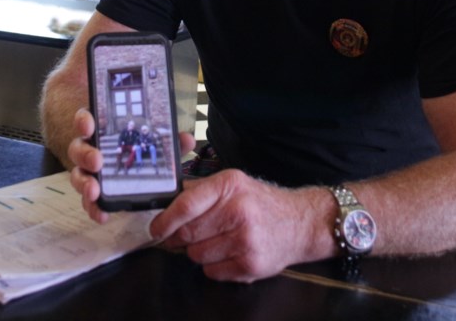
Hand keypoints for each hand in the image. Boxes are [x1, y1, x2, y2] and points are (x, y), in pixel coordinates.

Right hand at [67, 109, 196, 223]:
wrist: (135, 175)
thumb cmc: (140, 152)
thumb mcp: (156, 144)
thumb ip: (169, 141)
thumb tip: (186, 140)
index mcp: (102, 132)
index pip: (86, 120)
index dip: (84, 121)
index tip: (89, 126)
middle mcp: (90, 149)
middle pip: (77, 149)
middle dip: (85, 155)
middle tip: (97, 162)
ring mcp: (88, 172)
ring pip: (77, 175)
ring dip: (84, 183)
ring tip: (94, 192)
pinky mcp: (93, 192)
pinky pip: (87, 200)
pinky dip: (94, 208)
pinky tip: (102, 215)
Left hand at [149, 170, 330, 281]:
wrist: (300, 223)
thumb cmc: (260, 202)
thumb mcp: (234, 183)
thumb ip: (201, 189)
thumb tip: (168, 201)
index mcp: (229, 185)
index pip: (186, 206)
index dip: (165, 221)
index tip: (155, 230)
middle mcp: (238, 211)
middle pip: (187, 234)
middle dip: (180, 238)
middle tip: (185, 236)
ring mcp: (245, 240)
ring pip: (196, 255)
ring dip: (199, 251)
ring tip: (217, 241)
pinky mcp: (250, 264)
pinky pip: (212, 272)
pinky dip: (214, 266)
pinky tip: (229, 253)